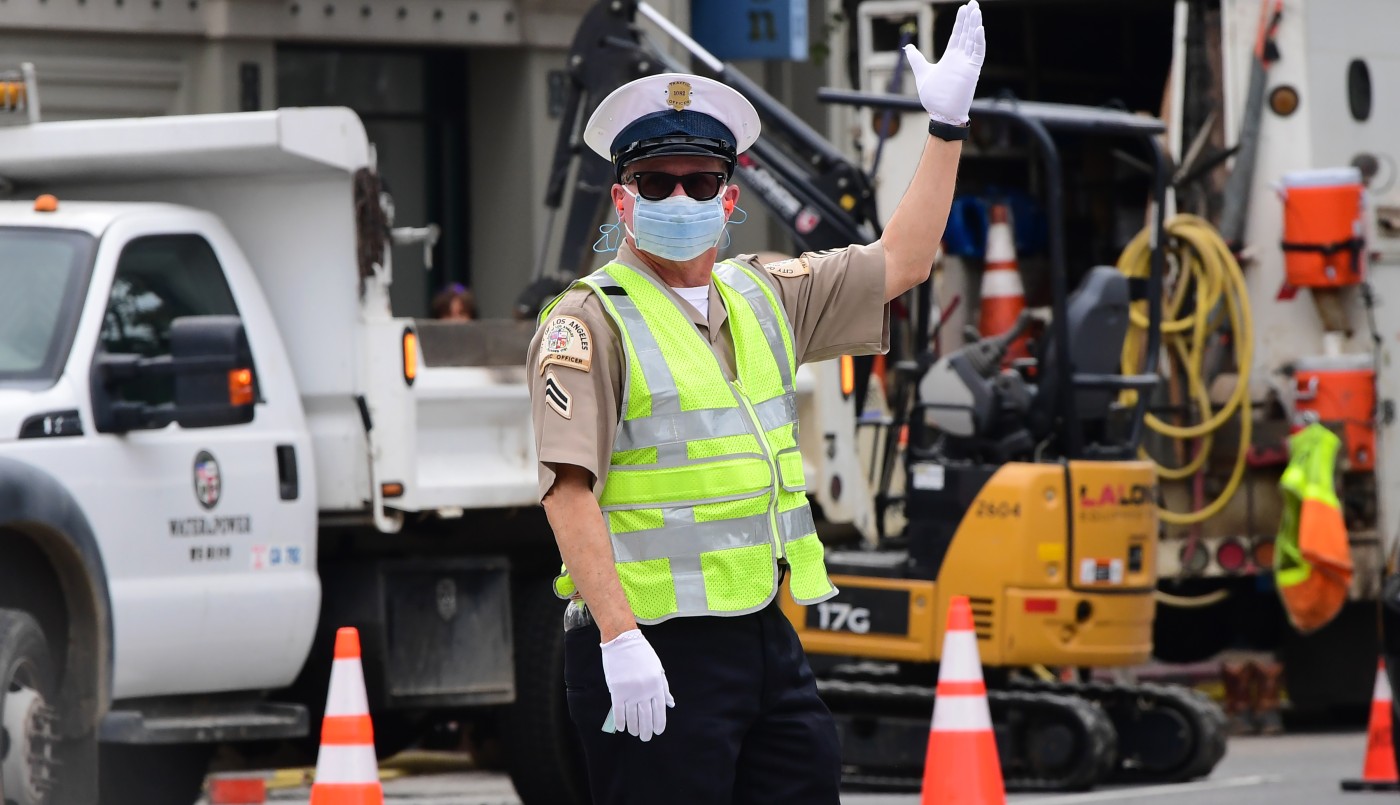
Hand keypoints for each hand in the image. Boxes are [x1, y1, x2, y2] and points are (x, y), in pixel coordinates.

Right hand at [600, 629, 674, 740]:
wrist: (623, 641)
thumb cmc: (642, 654)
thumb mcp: (657, 669)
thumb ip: (664, 688)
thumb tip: (671, 704)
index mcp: (657, 686)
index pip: (660, 711)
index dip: (659, 724)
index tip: (657, 732)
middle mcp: (645, 692)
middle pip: (646, 718)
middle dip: (647, 731)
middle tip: (645, 737)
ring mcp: (630, 692)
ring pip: (632, 717)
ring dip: (634, 728)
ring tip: (635, 733)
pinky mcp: (617, 691)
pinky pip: (618, 712)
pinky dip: (620, 721)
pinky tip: (622, 727)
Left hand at [903, 1, 985, 125]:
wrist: (941, 113)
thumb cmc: (933, 97)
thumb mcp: (922, 72)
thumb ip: (916, 58)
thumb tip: (908, 47)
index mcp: (950, 57)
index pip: (957, 35)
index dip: (960, 22)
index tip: (963, 8)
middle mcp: (961, 58)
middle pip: (966, 34)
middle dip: (970, 18)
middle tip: (974, 3)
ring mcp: (967, 64)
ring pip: (973, 40)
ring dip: (975, 25)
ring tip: (976, 10)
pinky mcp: (972, 71)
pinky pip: (978, 54)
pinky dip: (979, 42)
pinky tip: (979, 29)